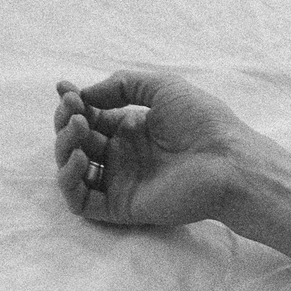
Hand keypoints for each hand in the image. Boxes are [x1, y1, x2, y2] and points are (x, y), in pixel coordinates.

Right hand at [54, 69, 247, 231]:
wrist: (227, 160)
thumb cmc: (203, 121)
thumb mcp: (162, 87)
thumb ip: (122, 85)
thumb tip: (86, 95)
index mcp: (132, 129)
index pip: (89, 118)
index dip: (73, 104)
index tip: (65, 89)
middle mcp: (123, 156)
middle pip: (76, 142)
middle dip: (67, 122)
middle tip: (75, 111)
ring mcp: (121, 182)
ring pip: (73, 171)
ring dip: (63, 148)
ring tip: (79, 130)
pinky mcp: (121, 206)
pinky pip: (81, 202)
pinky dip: (69, 181)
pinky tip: (80, 158)